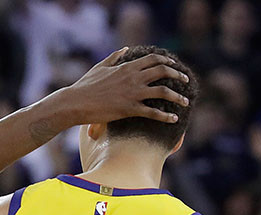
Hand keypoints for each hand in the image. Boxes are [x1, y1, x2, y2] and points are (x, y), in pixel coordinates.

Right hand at [59, 47, 190, 126]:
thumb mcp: (100, 67)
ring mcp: (132, 94)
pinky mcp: (129, 109)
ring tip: (185, 102)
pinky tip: (174, 119)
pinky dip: (166, 116)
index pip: (154, 59)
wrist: (75, 103)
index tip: (175, 66)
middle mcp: (133, 78)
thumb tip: (125, 49)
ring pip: (163, 92)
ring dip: (178, 97)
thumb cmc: (85, 86)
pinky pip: (153, 112)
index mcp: (127, 67)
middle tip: (185, 80)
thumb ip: (114, 57)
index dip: (168, 61)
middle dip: (178, 75)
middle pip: (163, 71)